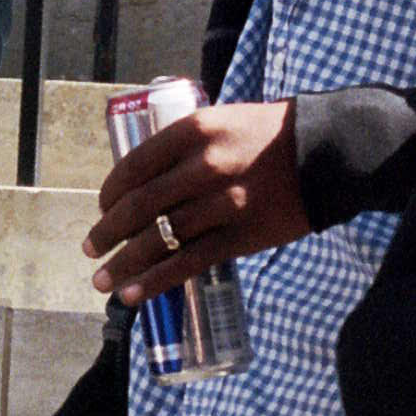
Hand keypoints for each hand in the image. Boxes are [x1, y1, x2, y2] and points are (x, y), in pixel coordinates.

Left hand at [85, 100, 306, 302]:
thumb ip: (186, 146)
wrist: (324, 152)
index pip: (136, 164)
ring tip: (102, 281)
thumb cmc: (267, 133)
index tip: (101, 207)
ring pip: (160, 239)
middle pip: (141, 205)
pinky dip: (157, 281)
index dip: (111, 190)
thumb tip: (149, 177)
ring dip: (125, 263)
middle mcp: (203, 166)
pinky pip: (190, 263)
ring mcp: (222, 205)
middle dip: (109, 231)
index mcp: (193, 131)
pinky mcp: (241, 237)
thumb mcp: (219, 121)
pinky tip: (134, 294)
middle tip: (91, 247)